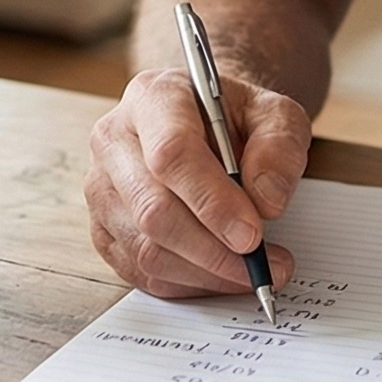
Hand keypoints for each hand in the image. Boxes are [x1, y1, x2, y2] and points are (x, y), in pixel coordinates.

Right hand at [85, 66, 309, 297]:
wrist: (204, 122)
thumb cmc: (237, 118)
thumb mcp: (277, 113)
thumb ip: (279, 147)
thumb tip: (266, 202)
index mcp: (153, 98)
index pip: (171, 154)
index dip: (212, 201)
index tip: (253, 233)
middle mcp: (114, 140)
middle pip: (152, 209)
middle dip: (213, 249)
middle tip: (264, 263)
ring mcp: (102, 188)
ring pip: (145, 249)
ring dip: (205, 272)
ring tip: (254, 271)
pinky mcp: (103, 228)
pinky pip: (139, 271)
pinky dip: (187, 283)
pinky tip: (221, 274)